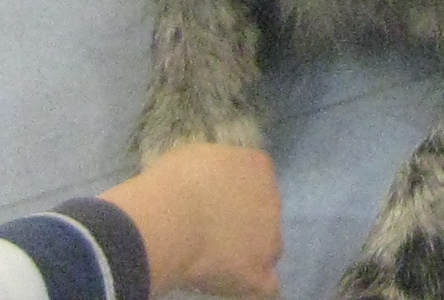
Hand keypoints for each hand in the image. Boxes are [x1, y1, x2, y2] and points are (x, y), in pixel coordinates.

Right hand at [103, 142, 281, 299]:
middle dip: (246, 223)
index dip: (236, 194)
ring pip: (269, 248)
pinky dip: (251, 287)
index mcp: (258, 167)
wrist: (170, 219)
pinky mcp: (257, 273)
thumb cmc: (174, 181)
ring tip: (220, 261)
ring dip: (251, 254)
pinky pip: (266, 287)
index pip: (258, 179)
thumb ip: (214, 170)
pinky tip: (236, 286)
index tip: (214, 202)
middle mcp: (272, 201)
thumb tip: (208, 182)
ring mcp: (269, 238)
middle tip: (214, 231)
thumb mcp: (197, 156)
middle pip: (266, 214)